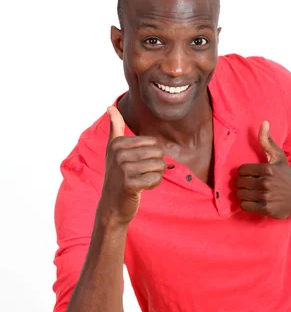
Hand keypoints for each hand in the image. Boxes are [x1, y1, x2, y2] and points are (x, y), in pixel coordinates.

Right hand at [99, 106, 165, 224]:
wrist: (111, 205)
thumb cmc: (116, 175)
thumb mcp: (113, 150)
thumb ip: (115, 128)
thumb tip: (110, 107)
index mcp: (118, 143)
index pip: (154, 143)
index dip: (151, 156)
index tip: (135, 164)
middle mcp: (119, 154)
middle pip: (159, 153)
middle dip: (155, 166)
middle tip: (140, 174)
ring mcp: (123, 169)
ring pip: (160, 166)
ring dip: (154, 176)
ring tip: (140, 181)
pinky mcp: (129, 184)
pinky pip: (156, 179)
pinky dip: (153, 185)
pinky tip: (140, 188)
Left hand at [236, 121, 290, 218]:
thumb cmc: (286, 175)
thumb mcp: (279, 157)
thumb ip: (267, 141)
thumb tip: (264, 122)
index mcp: (267, 169)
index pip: (241, 170)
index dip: (244, 172)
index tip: (251, 174)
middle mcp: (266, 183)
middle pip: (240, 182)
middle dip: (243, 183)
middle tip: (250, 184)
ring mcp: (266, 197)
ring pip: (241, 194)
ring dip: (243, 194)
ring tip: (251, 192)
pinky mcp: (266, 209)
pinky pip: (245, 206)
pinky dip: (246, 204)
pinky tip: (253, 201)